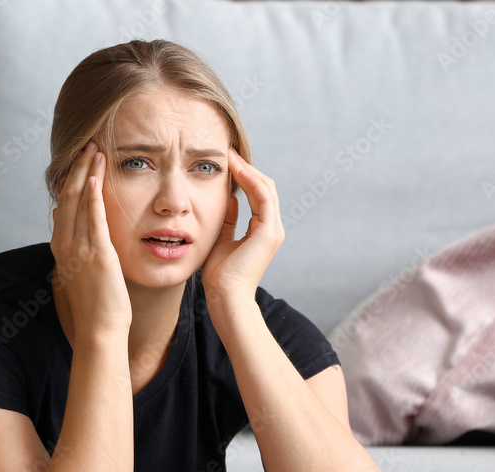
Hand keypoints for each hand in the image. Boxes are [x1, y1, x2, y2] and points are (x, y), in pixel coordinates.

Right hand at [50, 141, 131, 338]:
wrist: (100, 329)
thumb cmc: (96, 304)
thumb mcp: (78, 269)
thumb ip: (72, 243)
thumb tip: (62, 216)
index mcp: (61, 247)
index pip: (64, 204)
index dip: (71, 178)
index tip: (80, 158)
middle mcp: (65, 244)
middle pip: (68, 196)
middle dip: (78, 167)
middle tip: (87, 143)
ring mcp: (79, 248)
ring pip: (79, 201)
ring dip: (87, 172)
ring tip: (95, 149)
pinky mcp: (98, 254)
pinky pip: (93, 218)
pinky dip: (93, 195)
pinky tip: (96, 175)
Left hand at [201, 148, 284, 304]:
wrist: (226, 297)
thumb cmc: (221, 276)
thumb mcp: (222, 239)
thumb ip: (229, 220)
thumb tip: (230, 199)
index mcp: (263, 231)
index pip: (257, 195)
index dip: (243, 176)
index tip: (226, 162)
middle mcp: (272, 228)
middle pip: (264, 188)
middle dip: (246, 168)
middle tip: (228, 152)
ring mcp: (273, 230)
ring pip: (266, 188)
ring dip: (247, 170)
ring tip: (230, 156)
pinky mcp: (268, 232)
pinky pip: (263, 197)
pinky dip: (251, 181)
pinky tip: (236, 170)